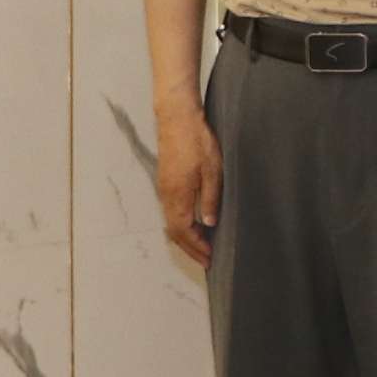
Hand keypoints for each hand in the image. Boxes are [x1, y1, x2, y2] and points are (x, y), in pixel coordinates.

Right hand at [157, 102, 220, 268]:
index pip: (184, 231)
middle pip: (174, 231)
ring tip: (202, 246)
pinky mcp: (166, 180)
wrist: (177, 117)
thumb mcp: (212, 171)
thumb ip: (210, 199)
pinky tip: (194, 224)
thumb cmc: (197, 141)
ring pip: (171, 222)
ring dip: (185, 237)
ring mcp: (164, 188)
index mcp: (177, 196)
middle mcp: (166, 195)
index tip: (210, 258)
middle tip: (206, 260)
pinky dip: (182, 224)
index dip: (196, 247)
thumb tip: (209, 224)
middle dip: (190, 248)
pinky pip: (171, 211)